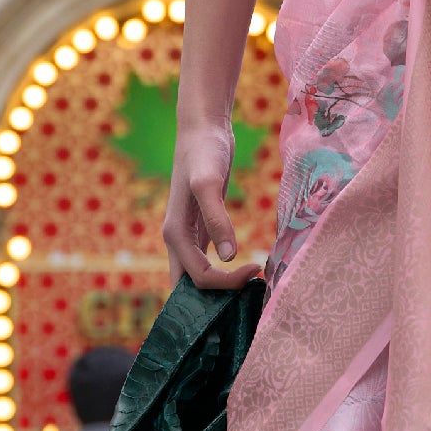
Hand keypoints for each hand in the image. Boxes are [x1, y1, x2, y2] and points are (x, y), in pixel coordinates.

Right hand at [165, 120, 259, 291]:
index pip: (199, 279)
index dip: (227, 283)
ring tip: (249, 291)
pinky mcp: (202, 228)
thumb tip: (227, 257)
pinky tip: (243, 273)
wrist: (202, 129)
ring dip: (219, 290)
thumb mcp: (208, 182)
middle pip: (190, 288)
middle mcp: (178, 241)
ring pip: (197, 277)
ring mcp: (189, 236)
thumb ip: (217, 218)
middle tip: (251, 295)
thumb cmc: (204, 152)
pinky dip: (223, 273)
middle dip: (215, 301)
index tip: (256, 270)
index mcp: (174, 235)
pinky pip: (207, 262)